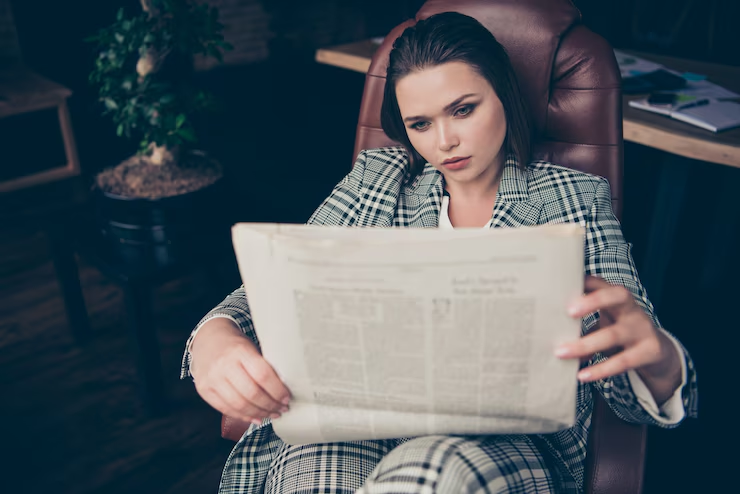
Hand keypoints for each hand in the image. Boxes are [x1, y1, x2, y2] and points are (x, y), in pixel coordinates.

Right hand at [190, 318, 291, 424]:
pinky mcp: (203, 390)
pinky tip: (256, 417)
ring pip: (239, 405)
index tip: (287, 397)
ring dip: (259, 413)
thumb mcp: (251, 347)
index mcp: (240, 351)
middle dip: (271, 405)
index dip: (278, 390)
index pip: (263, 375)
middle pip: (252, 393)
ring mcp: (211, 379)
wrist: (208, 338)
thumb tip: (282, 390)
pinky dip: (243, 416)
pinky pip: (226, 409)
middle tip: (282, 409)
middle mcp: (223, 365)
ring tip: (271, 414)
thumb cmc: (235, 344)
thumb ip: (264, 366)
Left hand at [555, 276, 681, 404]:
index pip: (603, 282)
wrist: (658, 354)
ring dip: (585, 345)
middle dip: (593, 301)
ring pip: (613, 334)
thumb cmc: (619, 332)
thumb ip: (581, 322)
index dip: (587, 280)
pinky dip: (601, 369)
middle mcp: (632, 309)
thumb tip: (547, 331)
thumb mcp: (604, 321)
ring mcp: (643, 329)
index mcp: (618, 299)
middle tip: (568, 311)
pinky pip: (623, 361)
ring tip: (561, 353)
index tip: (565, 281)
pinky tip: (583, 375)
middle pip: (617, 296)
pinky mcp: (650, 351)